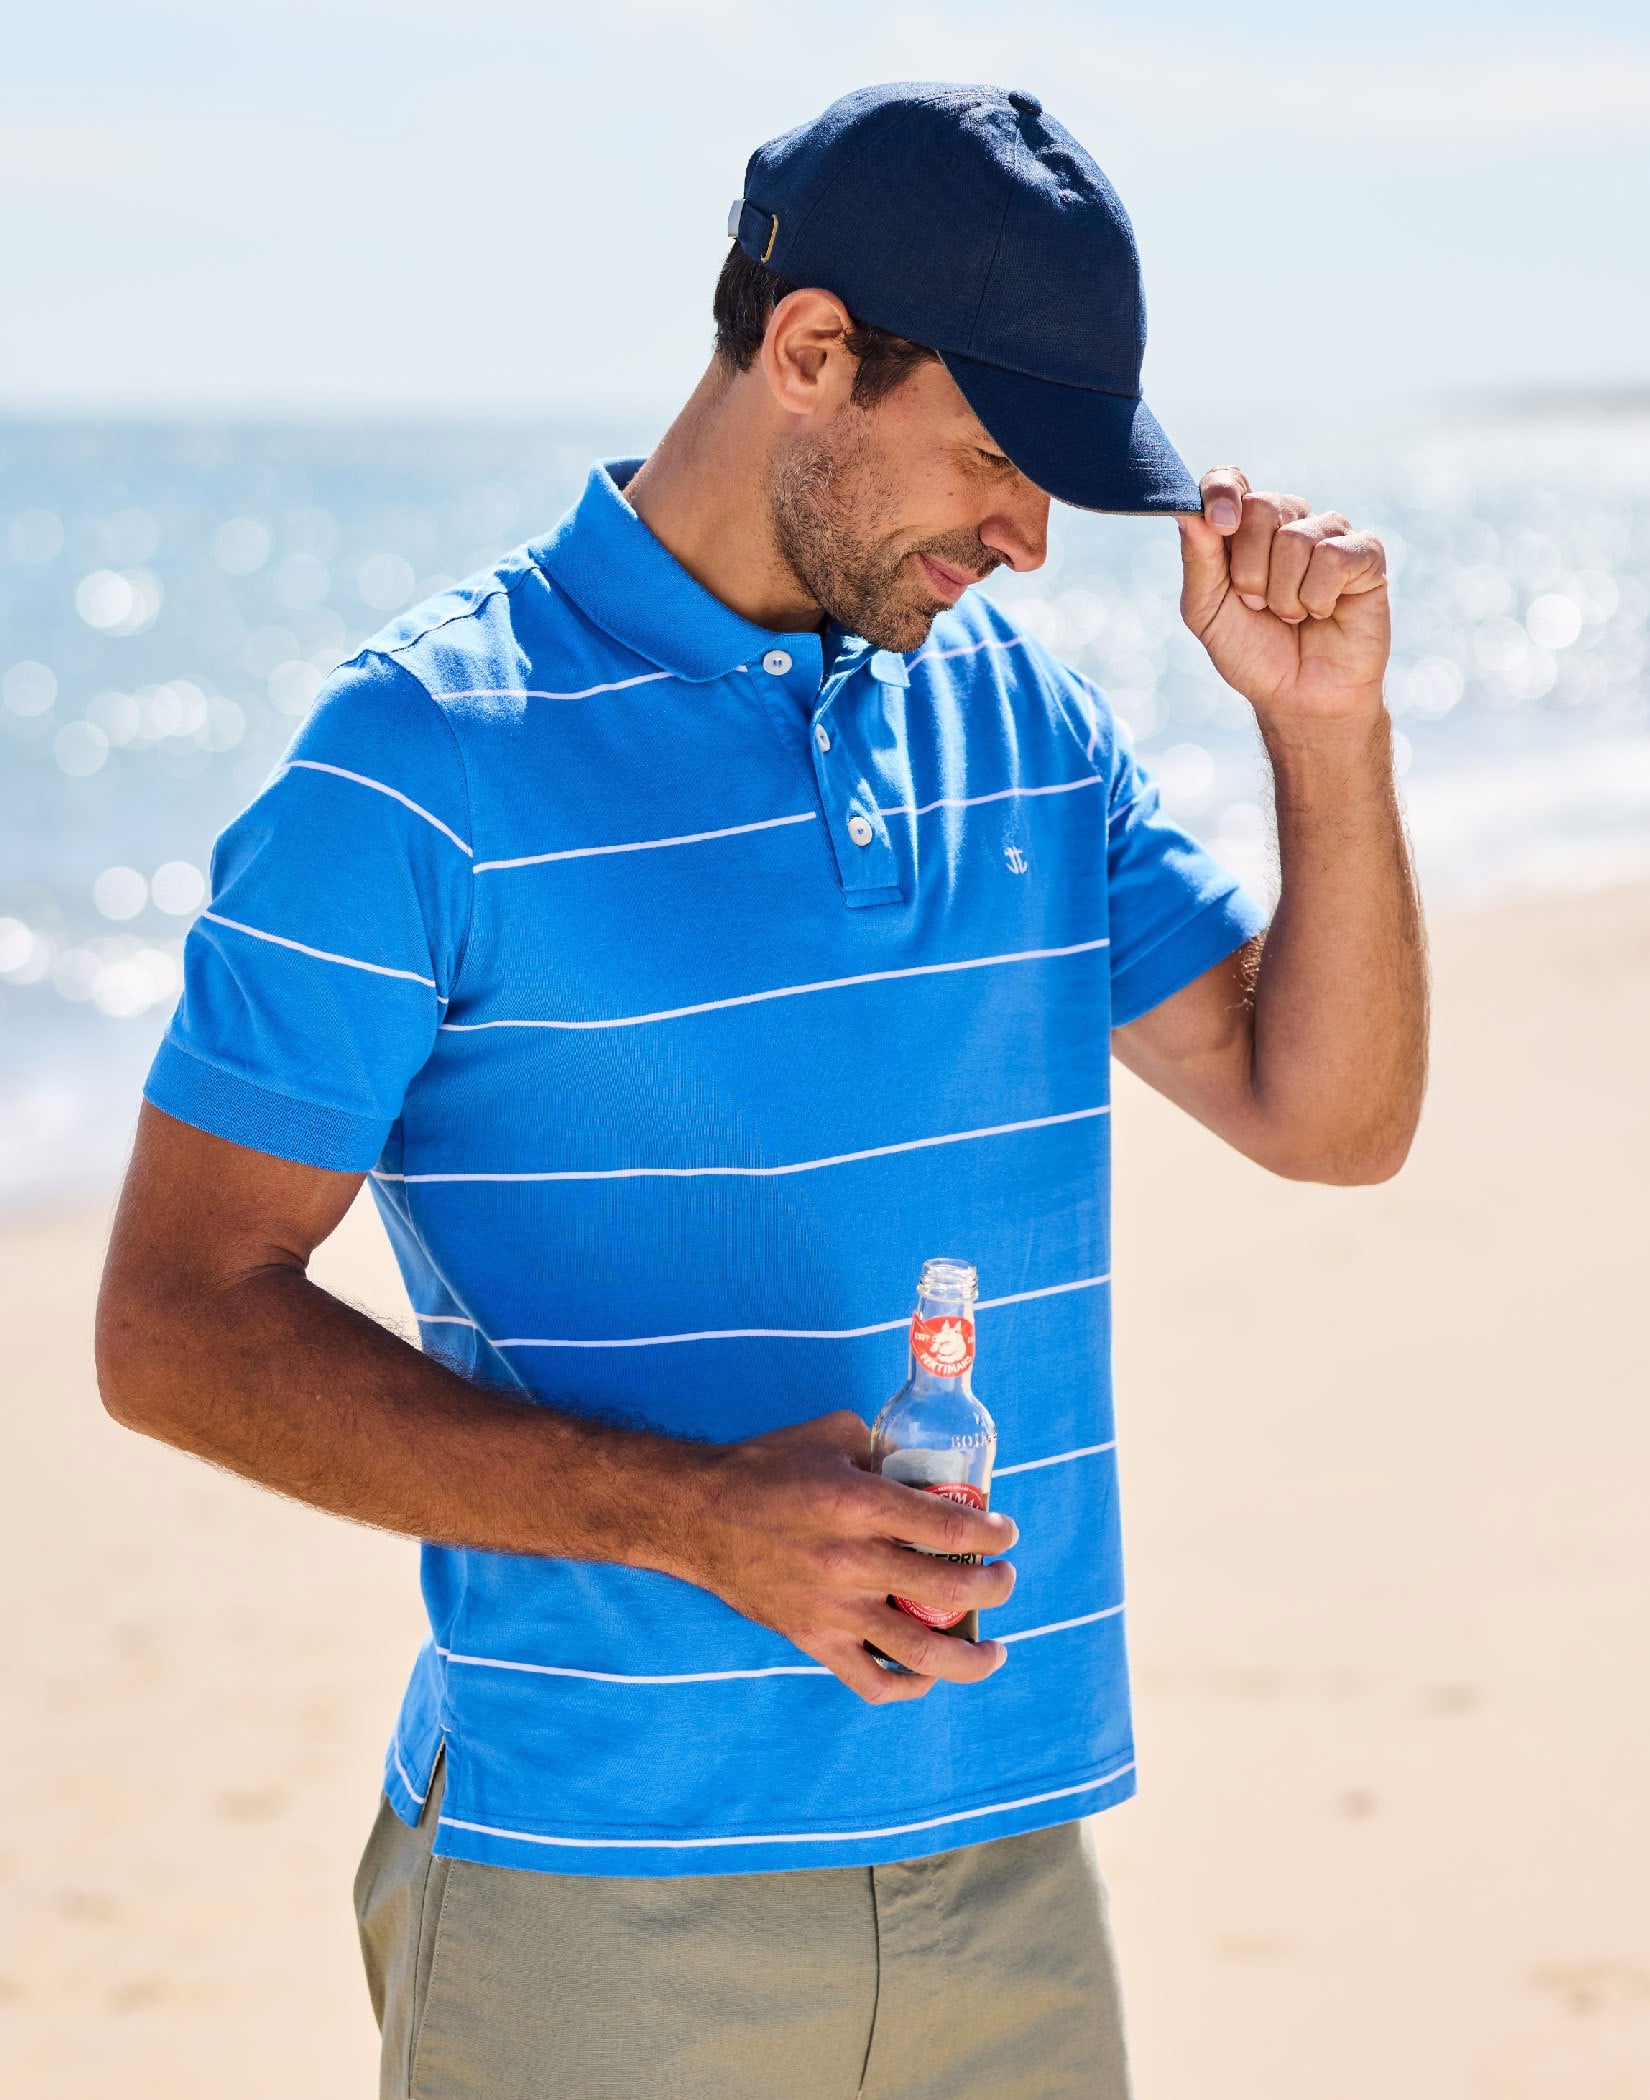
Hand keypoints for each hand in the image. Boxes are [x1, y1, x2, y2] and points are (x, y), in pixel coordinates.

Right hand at [674, 1410, 1017, 1703]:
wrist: (696, 1515)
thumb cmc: (766, 1467)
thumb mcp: (832, 1435)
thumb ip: (884, 1450)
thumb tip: (928, 1468)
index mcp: (860, 1503)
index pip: (950, 1525)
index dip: (992, 1532)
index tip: (1005, 1533)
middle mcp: (852, 1561)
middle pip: (951, 1589)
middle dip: (995, 1586)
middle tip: (1005, 1578)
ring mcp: (833, 1609)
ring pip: (922, 1653)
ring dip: (973, 1656)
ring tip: (995, 1649)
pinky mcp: (813, 1640)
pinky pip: (872, 1682)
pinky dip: (909, 1688)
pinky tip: (929, 1675)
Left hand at [1177, 468, 1389, 728]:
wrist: (1299, 697)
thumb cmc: (1253, 653)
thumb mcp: (1208, 610)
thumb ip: (1198, 559)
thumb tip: (1186, 509)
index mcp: (1244, 528)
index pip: (1230, 480)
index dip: (1222, 491)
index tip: (1218, 524)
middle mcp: (1288, 522)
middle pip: (1261, 507)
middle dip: (1250, 570)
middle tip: (1258, 604)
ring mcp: (1329, 534)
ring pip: (1295, 538)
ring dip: (1284, 594)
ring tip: (1292, 615)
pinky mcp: (1365, 554)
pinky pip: (1332, 556)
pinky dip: (1316, 598)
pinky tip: (1322, 612)